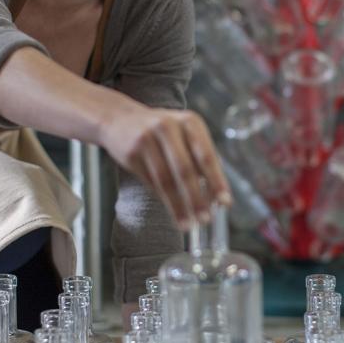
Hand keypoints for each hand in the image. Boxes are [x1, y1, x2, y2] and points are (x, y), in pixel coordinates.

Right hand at [99, 104, 230, 229]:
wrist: (119, 118)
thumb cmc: (162, 132)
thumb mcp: (184, 133)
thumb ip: (200, 158)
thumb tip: (215, 196)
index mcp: (189, 122)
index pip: (206, 156)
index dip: (217, 181)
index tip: (225, 203)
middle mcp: (168, 126)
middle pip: (185, 170)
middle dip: (197, 198)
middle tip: (205, 219)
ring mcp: (147, 139)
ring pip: (165, 180)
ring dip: (178, 206)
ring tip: (187, 224)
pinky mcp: (131, 153)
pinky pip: (151, 182)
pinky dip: (163, 199)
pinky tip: (172, 211)